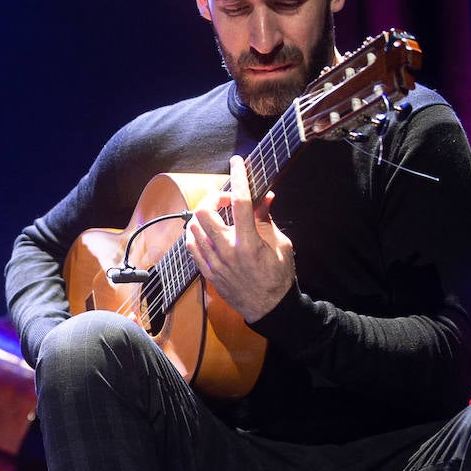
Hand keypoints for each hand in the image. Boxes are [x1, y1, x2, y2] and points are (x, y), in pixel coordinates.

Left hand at [184, 155, 294, 322]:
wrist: (269, 308)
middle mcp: (227, 251)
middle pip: (205, 213)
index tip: (237, 162)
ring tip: (218, 214)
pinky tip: (205, 231)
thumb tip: (265, 196)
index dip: (238, 178)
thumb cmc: (279, 276)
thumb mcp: (280, 245)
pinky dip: (195, 234)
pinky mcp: (207, 272)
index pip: (241, 202)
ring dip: (203, 215)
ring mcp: (214, 262)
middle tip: (227, 199)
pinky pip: (190, 247)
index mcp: (249, 242)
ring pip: (193, 228)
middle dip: (214, 198)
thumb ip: (266, 220)